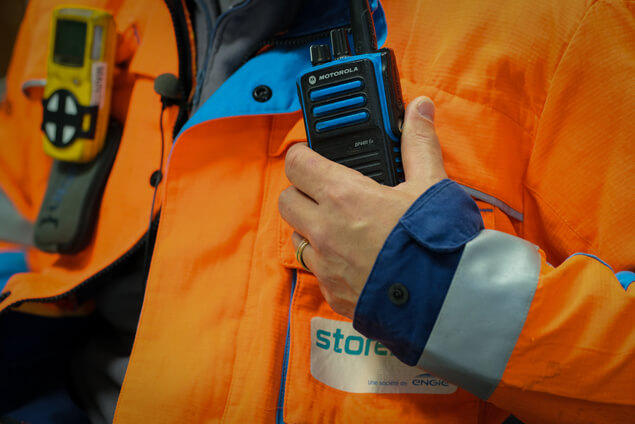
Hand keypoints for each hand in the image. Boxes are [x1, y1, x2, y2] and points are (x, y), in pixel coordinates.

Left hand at [278, 97, 446, 318]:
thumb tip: (420, 108)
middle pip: (286, 200)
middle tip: (326, 192)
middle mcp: (325, 230)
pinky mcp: (333, 293)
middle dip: (301, 192)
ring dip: (310, 228)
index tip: (311, 156)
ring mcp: (326, 264)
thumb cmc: (437, 240)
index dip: (302, 156)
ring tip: (342, 228)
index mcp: (343, 196)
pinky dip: (327, 262)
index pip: (297, 164)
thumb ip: (418, 143)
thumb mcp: (430, 184)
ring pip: (297, 237)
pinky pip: (316, 271)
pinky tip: (355, 260)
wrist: (447, 298)